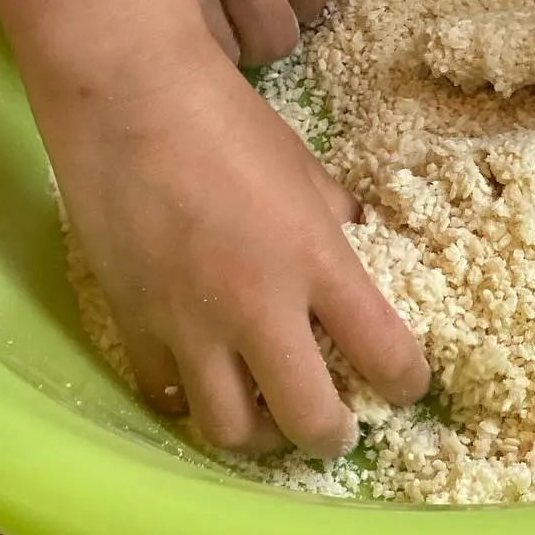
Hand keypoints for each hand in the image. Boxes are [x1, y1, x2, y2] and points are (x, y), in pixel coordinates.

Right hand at [44, 41, 428, 454]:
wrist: (128, 97)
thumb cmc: (227, 120)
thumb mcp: (307, 170)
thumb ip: (337, 224)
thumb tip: (360, 253)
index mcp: (317, 261)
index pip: (385, 355)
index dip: (406, 383)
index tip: (405, 385)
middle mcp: (257, 306)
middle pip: (309, 423)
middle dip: (333, 437)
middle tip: (337, 427)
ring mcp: (190, 324)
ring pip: (232, 431)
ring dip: (261, 436)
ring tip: (269, 417)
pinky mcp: (134, 324)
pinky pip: (167, 395)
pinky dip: (192, 400)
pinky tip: (205, 381)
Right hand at [120, 0, 342, 65]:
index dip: (295, 0)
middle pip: (278, 38)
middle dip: (252, 34)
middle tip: (221, 18)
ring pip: (223, 60)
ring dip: (204, 51)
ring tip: (174, 26)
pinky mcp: (131, 0)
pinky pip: (166, 58)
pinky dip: (157, 53)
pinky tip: (138, 30)